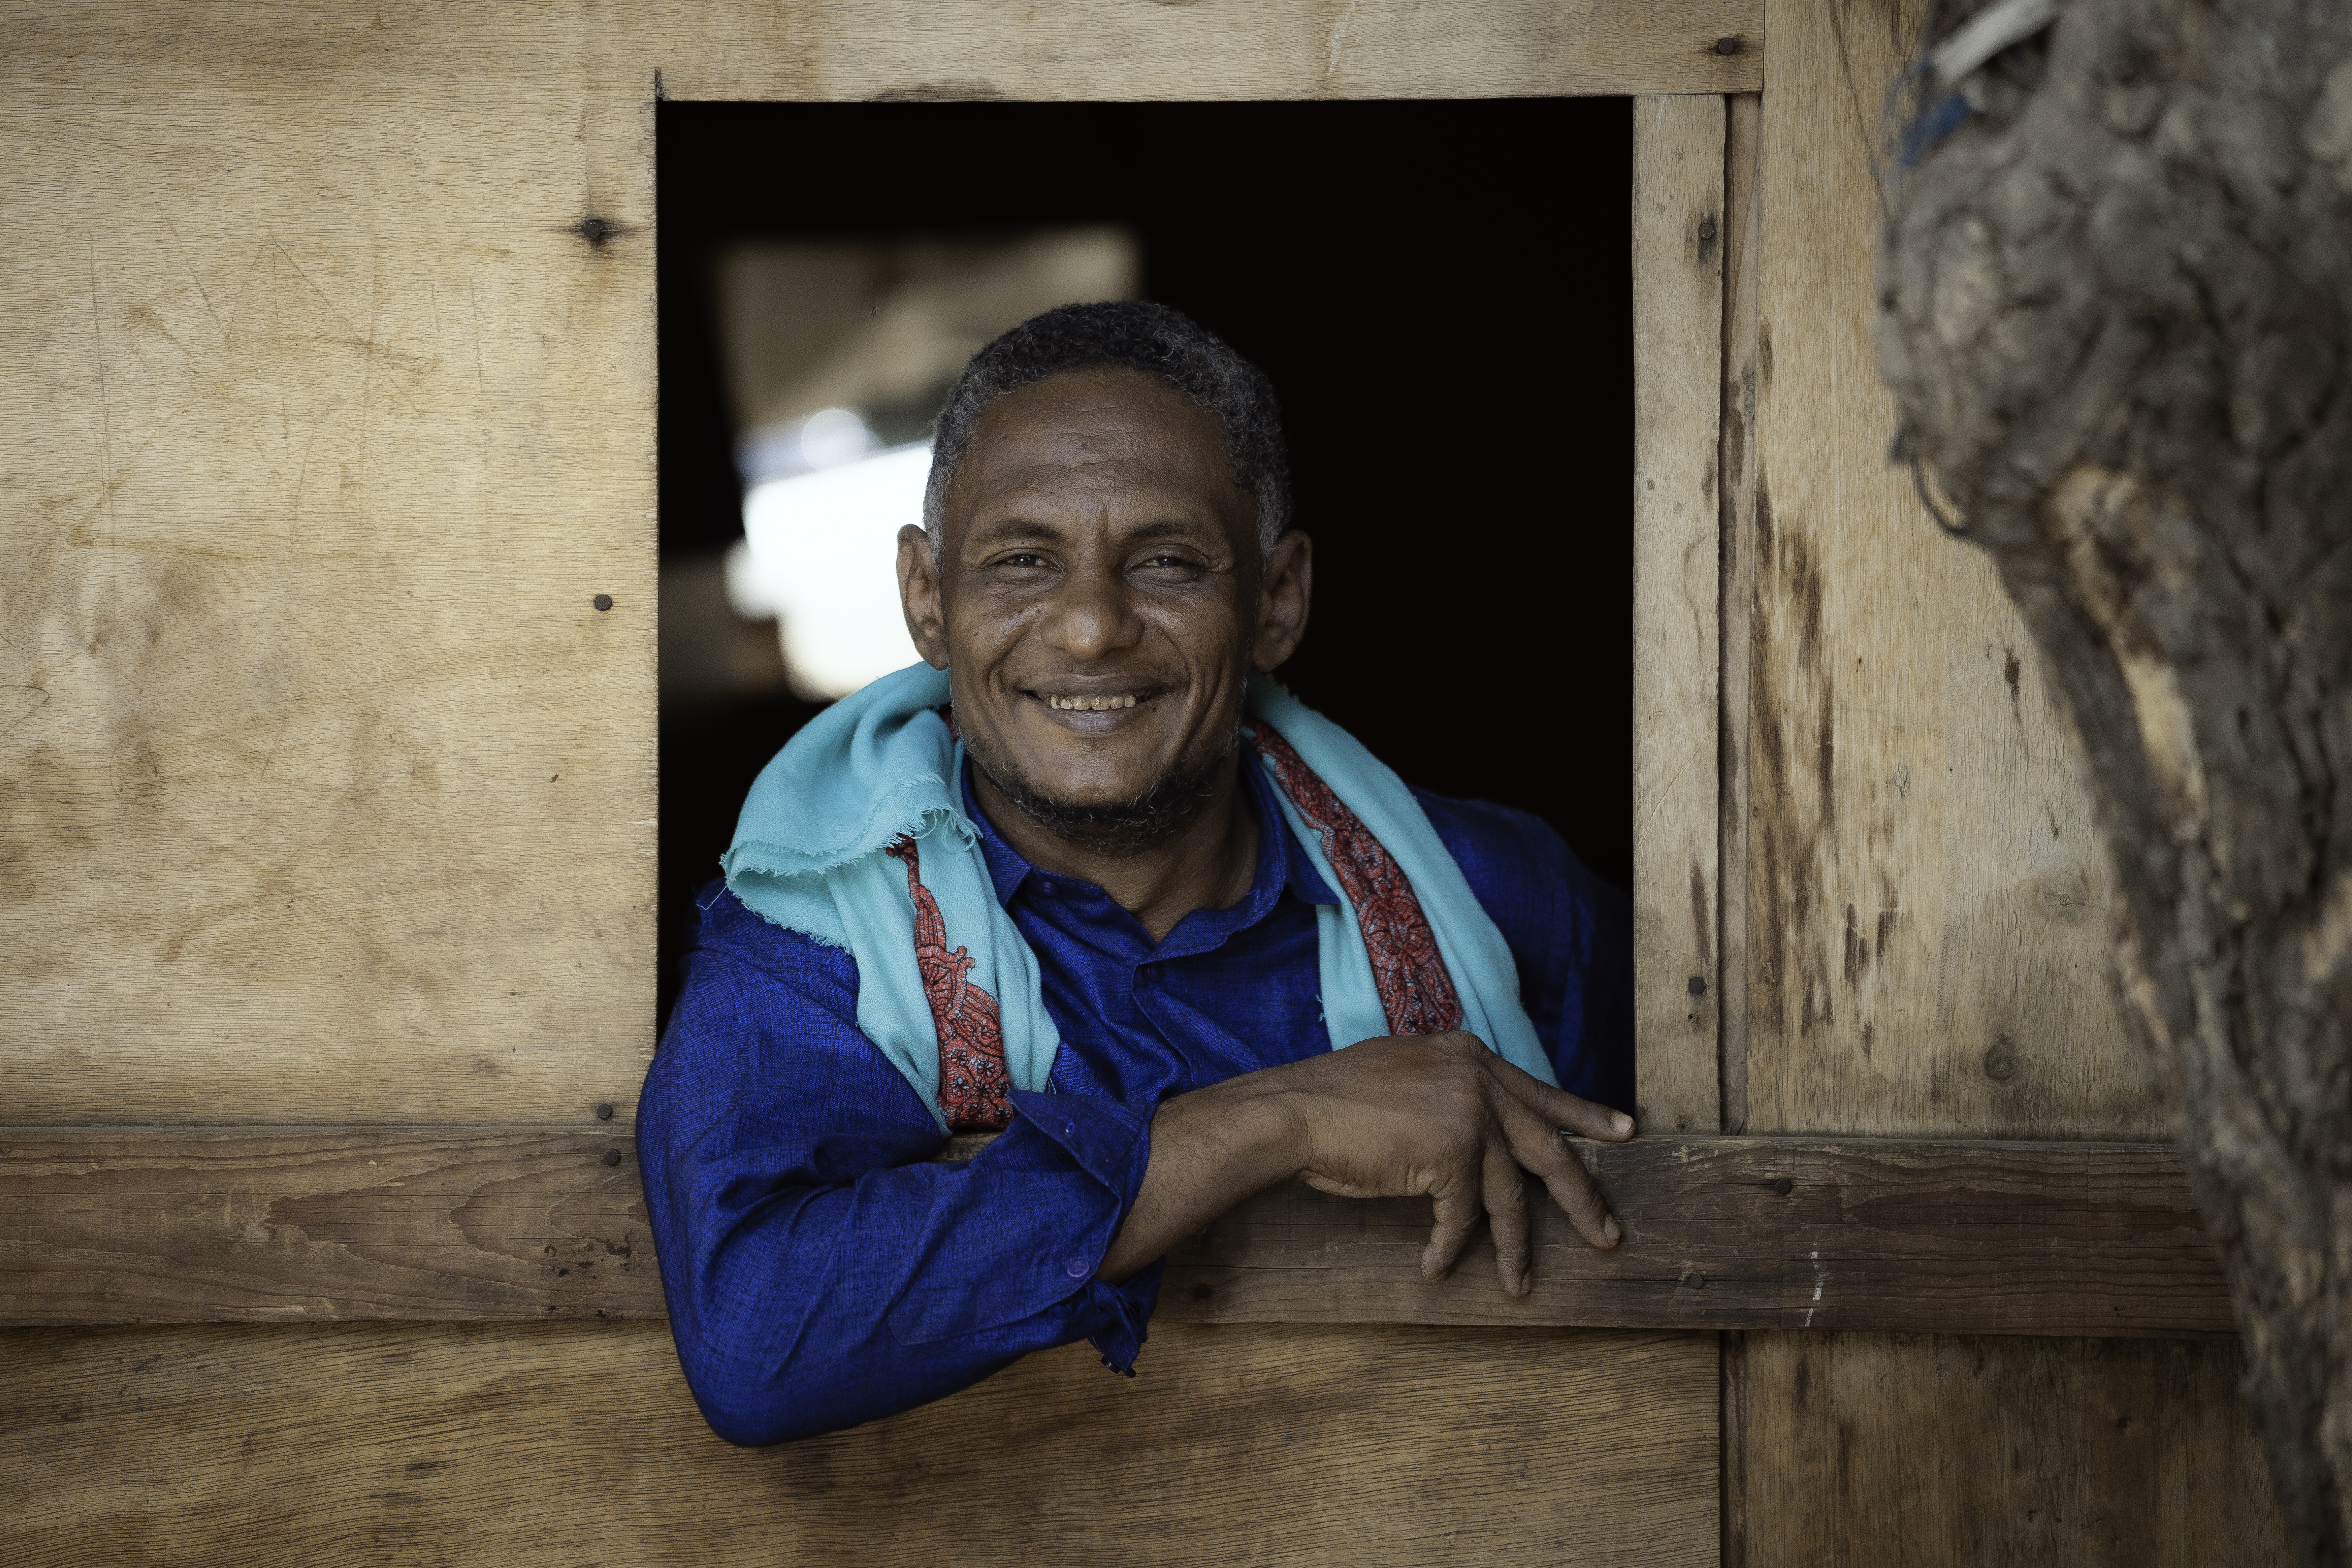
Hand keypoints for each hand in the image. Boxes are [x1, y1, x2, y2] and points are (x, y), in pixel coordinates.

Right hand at [1098, 1031, 1634, 1293]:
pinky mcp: (1453, 1153)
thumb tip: (1472, 1131)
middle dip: (1582, 1198)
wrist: (1291, 1112)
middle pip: (1548, 1147)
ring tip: (1519, 1284)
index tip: (1623, 1132)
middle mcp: (1479, 1078)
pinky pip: (1461, 1218)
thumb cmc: (1331, 1102)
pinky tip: (1435, 1268)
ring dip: (1514, 1247)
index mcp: (1468, 1055)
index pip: (1539, 1091)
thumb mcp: (1402, 1078)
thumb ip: (1445, 1091)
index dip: (1583, 1114)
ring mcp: (1470, 1114)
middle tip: (1609, 1235)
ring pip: (1509, 1196)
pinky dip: (1448, 1248)